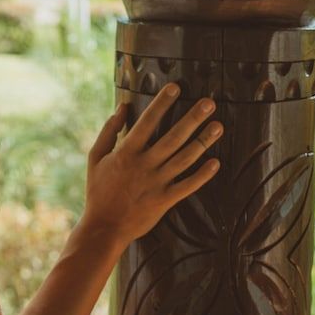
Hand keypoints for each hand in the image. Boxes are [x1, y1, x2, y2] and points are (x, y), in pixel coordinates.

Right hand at [79, 83, 222, 246]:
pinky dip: (202, 175)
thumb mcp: (95, 157)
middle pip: (173, 137)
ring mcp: (157, 183)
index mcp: (126, 152)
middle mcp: (144, 165)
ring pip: (184, 159)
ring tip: (218, 126)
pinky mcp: (165, 200)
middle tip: (209, 103)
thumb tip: (122, 107)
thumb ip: (108, 131)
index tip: (175, 88)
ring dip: (203, 142)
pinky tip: (216, 163)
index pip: (147, 122)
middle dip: (192, 118)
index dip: (162, 104)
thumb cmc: (98, 190)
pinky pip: (188, 186)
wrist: (104, 227)